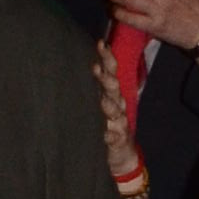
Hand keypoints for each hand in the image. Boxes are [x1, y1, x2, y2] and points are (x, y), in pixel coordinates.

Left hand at [93, 39, 145, 180]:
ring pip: (116, 111)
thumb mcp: (96, 105)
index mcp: (111, 94)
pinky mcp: (119, 139)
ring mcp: (119, 122)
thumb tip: (77, 66)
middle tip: (97, 70)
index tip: (101, 44)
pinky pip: (115, 136)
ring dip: (109, 105)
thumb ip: (90, 88)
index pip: (111, 71)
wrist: (121, 154)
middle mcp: (117, 105)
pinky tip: (106, 133)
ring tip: (102, 101)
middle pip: (114, 88)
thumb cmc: (104, 124)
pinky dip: (111, 134)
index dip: (108, 58)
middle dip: (107, 79)